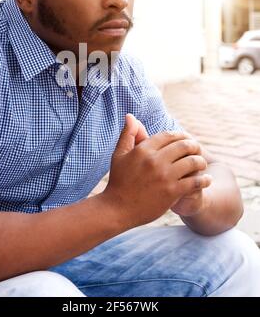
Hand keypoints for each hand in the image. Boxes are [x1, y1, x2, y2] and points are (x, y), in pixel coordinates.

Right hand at [102, 114, 211, 228]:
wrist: (117, 209)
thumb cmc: (118, 181)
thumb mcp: (119, 155)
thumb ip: (128, 134)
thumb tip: (131, 116)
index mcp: (144, 149)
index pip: (169, 135)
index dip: (180, 135)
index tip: (186, 139)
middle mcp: (156, 160)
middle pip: (184, 146)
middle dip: (194, 146)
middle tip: (197, 150)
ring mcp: (165, 176)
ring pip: (192, 162)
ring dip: (201, 161)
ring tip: (202, 164)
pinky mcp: (172, 192)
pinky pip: (195, 181)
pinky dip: (204, 180)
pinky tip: (207, 180)